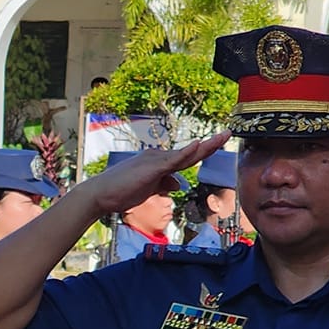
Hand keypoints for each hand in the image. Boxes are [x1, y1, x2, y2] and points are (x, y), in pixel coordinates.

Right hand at [85, 132, 229, 218]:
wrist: (100, 195)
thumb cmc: (120, 193)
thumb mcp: (148, 189)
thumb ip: (164, 184)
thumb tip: (177, 183)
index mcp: (159, 163)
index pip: (186, 157)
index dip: (203, 151)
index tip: (217, 144)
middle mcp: (159, 157)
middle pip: (190, 152)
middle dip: (211, 144)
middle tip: (228, 133)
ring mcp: (155, 161)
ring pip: (186, 154)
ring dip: (205, 146)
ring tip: (222, 137)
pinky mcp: (152, 167)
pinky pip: (173, 160)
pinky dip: (186, 152)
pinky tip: (198, 145)